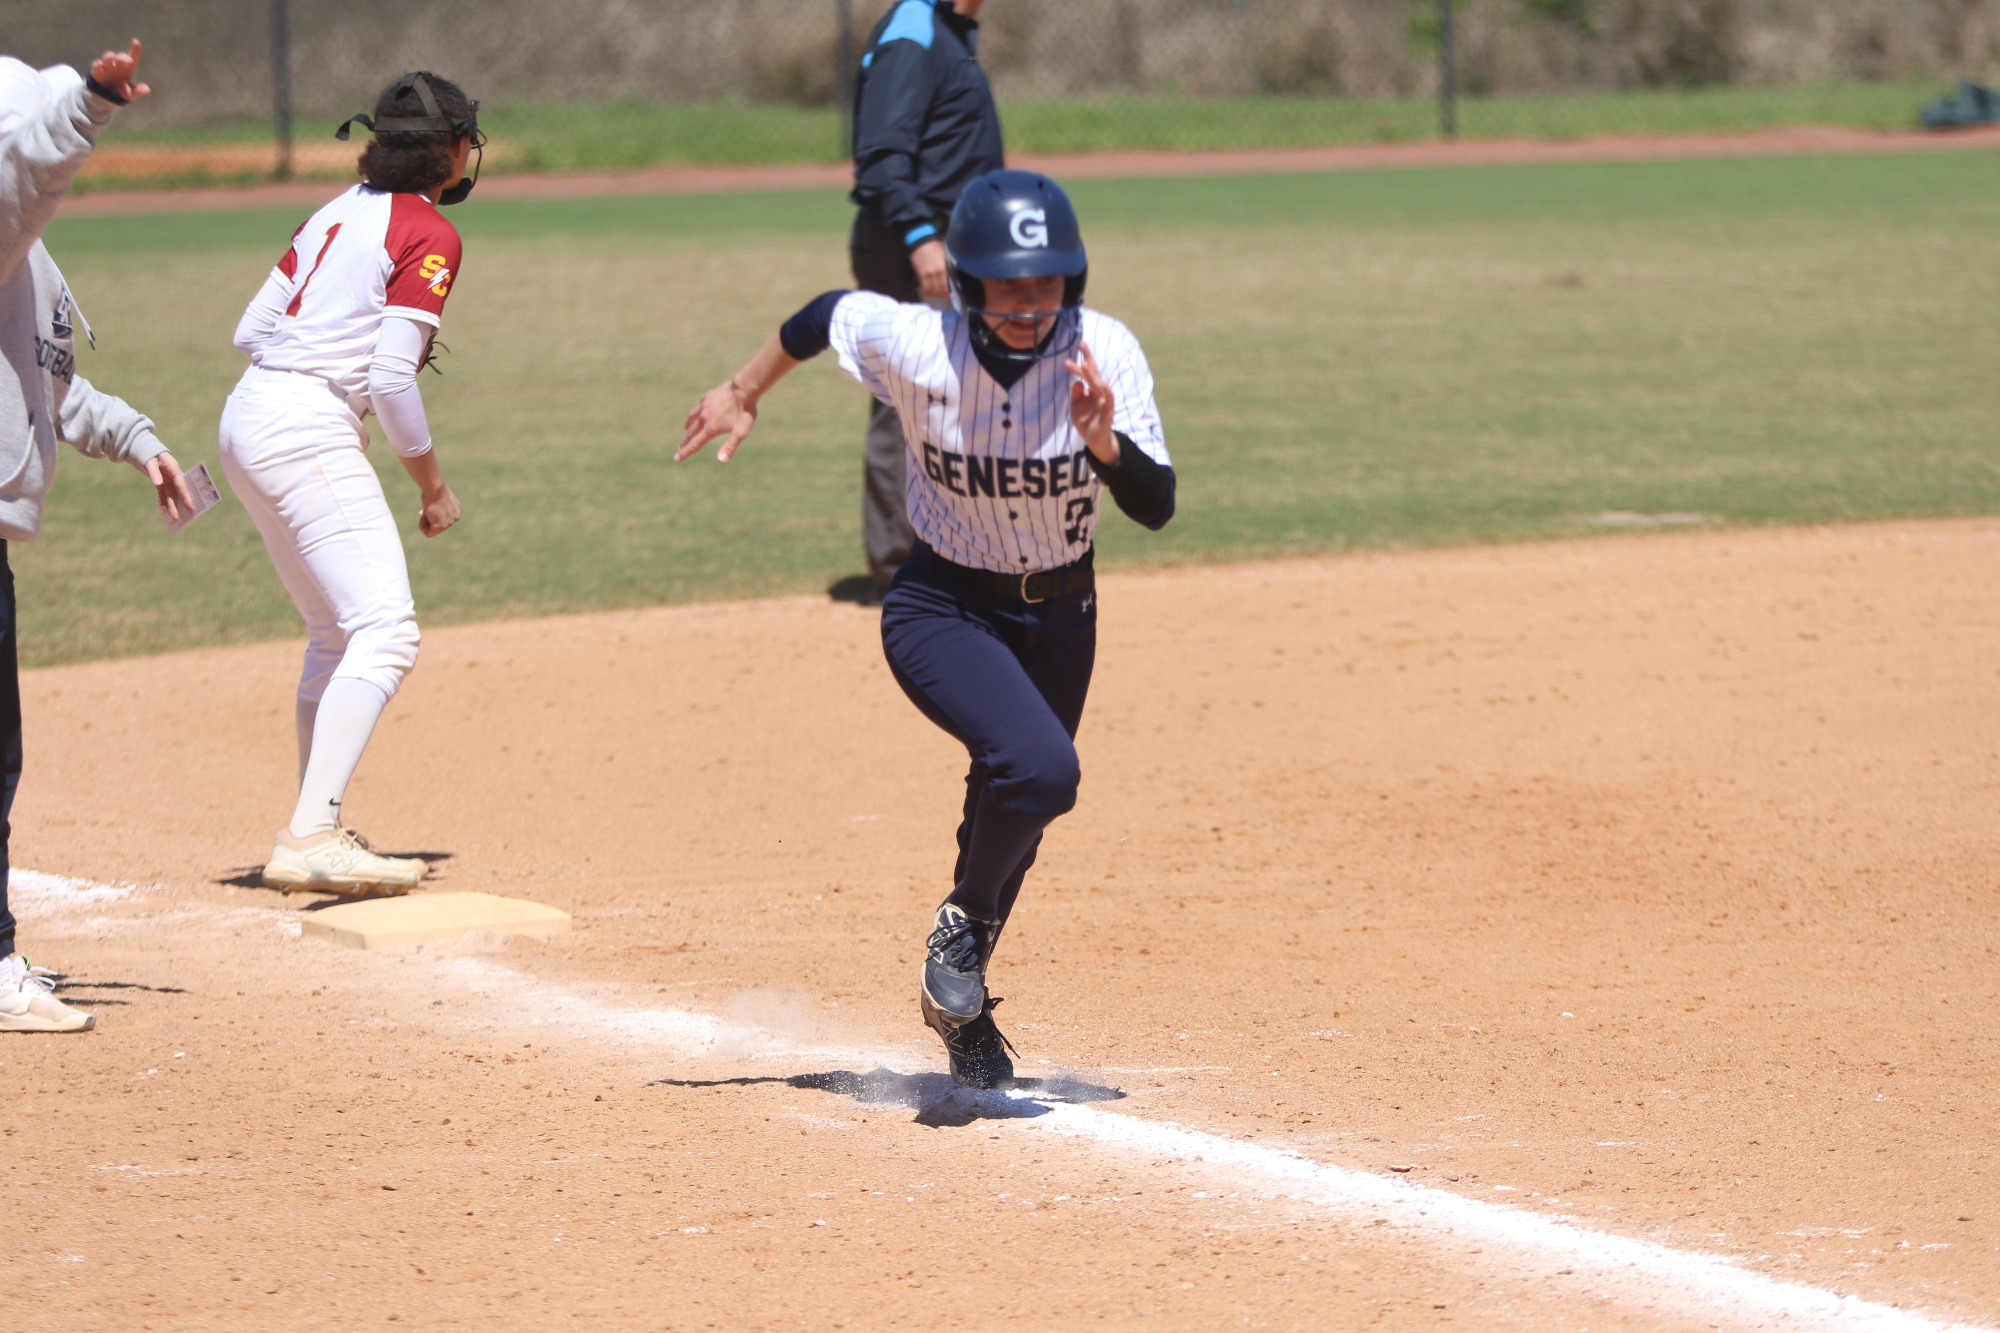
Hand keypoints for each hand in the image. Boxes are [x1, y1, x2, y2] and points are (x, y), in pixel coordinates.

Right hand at [90, 40, 149, 101]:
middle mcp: (117, 64)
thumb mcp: (130, 93)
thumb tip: (147, 90)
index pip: (133, 57)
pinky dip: (97, 65)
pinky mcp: (96, 71)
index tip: (135, 41)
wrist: (106, 95)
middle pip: (120, 57)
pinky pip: (96, 66)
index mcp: (128, 67)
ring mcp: (106, 66)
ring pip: (108, 58)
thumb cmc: (121, 90)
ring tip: (112, 57)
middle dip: (123, 58)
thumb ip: (137, 91)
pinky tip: (100, 64)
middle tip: (128, 61)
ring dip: (109, 57)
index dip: (135, 49)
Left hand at [144, 451, 193, 523]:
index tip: (190, 506)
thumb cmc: (149, 453)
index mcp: (173, 468)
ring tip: (174, 518)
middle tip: (180, 516)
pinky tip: (165, 509)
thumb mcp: (150, 461)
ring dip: (172, 505)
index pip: (181, 483)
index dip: (185, 495)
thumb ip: (154, 472)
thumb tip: (158, 485)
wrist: (146, 449)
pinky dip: (163, 500)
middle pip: (177, 491)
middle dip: (179, 504)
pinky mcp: (162, 482)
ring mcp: (168, 479)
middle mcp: (173, 475)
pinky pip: (163, 493)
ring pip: (171, 494)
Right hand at [418, 483, 458, 536]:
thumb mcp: (436, 498)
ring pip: (433, 530)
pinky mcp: (441, 526)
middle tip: (421, 512)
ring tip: (423, 512)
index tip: (425, 509)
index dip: (431, 514)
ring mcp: (449, 523)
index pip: (442, 517)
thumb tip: (425, 514)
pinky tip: (422, 517)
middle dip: (428, 518)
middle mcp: (455, 517)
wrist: (435, 488)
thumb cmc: (433, 489)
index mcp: (456, 509)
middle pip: (438, 523)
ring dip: (425, 521)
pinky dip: (422, 526)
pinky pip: (429, 533)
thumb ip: (434, 508)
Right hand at [677, 379, 758, 462]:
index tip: (676, 458)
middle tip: (679, 448)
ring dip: (689, 425)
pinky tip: (700, 409)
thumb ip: (730, 447)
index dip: (685, 452)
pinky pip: (700, 405)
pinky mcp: (708, 396)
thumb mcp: (740, 433)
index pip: (695, 444)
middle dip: (685, 442)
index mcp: (711, 428)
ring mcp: (705, 406)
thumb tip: (721, 460)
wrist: (744, 389)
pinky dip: (698, 410)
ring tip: (686, 428)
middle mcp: (704, 417)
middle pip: (691, 433)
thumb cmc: (744, 412)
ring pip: (693, 417)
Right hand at [910, 239, 949, 302]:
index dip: (949, 291)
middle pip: (941, 289)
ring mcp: (929, 275)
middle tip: (943, 296)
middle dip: (942, 294)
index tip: (949, 293)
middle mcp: (938, 273)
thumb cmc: (935, 247)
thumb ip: (948, 266)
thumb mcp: (945, 256)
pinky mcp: (921, 274)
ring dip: (934, 294)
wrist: (922, 242)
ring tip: (935, 295)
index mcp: (945, 268)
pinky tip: (927, 295)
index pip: (948, 284)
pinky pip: (924, 287)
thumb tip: (952, 275)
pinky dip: (926, 293)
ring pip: (933, 290)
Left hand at [1066, 341, 1118, 464]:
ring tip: (1085, 363)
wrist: (1094, 439)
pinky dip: (1106, 393)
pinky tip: (1102, 385)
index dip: (1077, 367)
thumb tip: (1077, 382)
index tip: (1066, 361)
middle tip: (1081, 343)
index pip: (1086, 374)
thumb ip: (1076, 394)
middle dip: (1088, 358)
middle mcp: (1099, 392)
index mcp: (1091, 390)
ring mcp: (1105, 402)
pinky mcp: (1108, 413)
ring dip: (1094, 374)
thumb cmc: (1086, 420)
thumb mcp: (1076, 406)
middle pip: (1095, 373)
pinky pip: (1108, 401)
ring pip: (1101, 384)